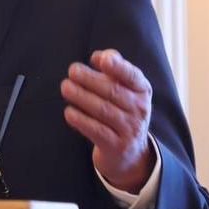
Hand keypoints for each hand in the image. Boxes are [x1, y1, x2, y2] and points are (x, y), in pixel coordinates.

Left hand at [60, 49, 154, 192]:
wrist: (130, 151)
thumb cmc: (120, 108)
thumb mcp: (124, 87)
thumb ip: (113, 67)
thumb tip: (98, 56)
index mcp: (142, 90)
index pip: (132, 76)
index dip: (118, 67)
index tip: (103, 60)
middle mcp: (139, 109)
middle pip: (112, 91)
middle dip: (90, 79)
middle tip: (72, 71)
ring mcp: (130, 129)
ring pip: (103, 110)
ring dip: (81, 97)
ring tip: (66, 87)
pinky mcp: (117, 147)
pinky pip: (97, 131)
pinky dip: (81, 120)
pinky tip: (69, 112)